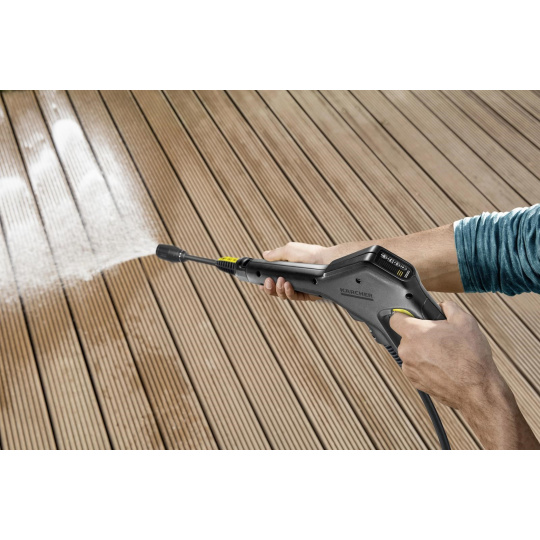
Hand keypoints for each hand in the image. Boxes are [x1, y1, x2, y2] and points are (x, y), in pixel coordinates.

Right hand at [259, 242, 329, 301]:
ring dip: (278, 290)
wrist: (325, 261)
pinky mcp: (306, 294)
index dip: (266, 283)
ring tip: (280, 281)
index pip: (273, 279)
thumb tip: (265, 255)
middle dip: (269, 288)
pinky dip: (289, 293)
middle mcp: (292, 280)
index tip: (261, 282)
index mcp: (287, 270)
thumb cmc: (310, 254)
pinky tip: (288, 285)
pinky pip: (294, 297)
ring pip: (283, 295)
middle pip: (276, 290)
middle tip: (267, 282)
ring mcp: (299, 287)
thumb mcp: (289, 250)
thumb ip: (276, 254)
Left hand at [389, 300, 539, 448]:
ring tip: (445, 354)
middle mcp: (407, 350)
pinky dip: (426, 366)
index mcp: (414, 333)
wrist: (477, 390)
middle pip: (406, 337)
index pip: (395, 318)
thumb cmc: (471, 357)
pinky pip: (416, 368)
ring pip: (412, 353)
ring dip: (423, 352)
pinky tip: (443, 367)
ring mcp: (409, 368)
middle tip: (440, 338)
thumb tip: (442, 305)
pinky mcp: (415, 382)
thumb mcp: (464, 321)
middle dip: (420, 335)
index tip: (412, 318)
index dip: (404, 316)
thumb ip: (448, 307)